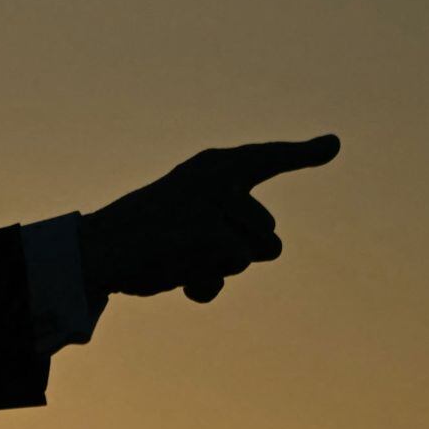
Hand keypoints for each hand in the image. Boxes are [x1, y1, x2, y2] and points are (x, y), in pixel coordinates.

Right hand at [79, 134, 340, 302]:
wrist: (96, 251)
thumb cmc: (144, 244)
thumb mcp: (190, 226)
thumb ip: (232, 232)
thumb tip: (271, 247)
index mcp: (213, 166)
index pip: (266, 158)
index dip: (302, 154)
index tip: (332, 144)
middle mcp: (218, 175)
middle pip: (269, 236)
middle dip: (237, 255)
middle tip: (186, 249)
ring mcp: (213, 200)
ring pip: (256, 254)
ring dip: (222, 267)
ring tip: (180, 257)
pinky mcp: (208, 228)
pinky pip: (234, 267)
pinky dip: (208, 283)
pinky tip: (179, 275)